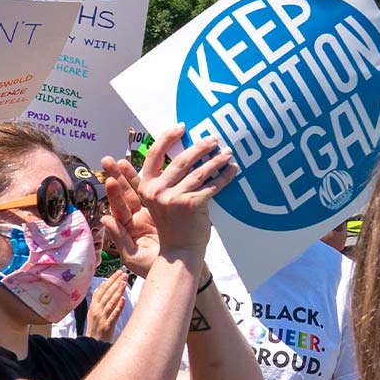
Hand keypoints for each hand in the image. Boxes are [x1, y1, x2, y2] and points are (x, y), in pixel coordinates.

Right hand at [87, 271, 128, 335]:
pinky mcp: (107, 326)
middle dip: (115, 282)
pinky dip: (118, 307)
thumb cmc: (96, 328)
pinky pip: (113, 315)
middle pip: (107, 293)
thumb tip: (105, 286)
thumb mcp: (94, 312)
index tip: (118, 272)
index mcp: (93, 306)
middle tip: (123, 273)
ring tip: (124, 282)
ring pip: (110, 302)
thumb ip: (99, 300)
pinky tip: (124, 300)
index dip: (110, 280)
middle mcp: (96, 310)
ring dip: (118, 291)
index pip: (102, 289)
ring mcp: (101, 318)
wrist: (93, 344)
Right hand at [101, 126, 235, 271]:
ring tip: (227, 153)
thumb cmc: (171, 226)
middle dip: (200, 146)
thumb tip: (182, 153)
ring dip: (216, 160)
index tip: (182, 127)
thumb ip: (163, 180)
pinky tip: (232, 170)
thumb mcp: (158, 202)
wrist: (179, 252)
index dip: (168, 137)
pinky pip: (212, 186)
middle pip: (182, 160)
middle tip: (213, 139)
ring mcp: (174, 198)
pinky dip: (224, 177)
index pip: (155, 154)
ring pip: (200, 171)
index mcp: (147, 186)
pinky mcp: (191, 204)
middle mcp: (157, 190)